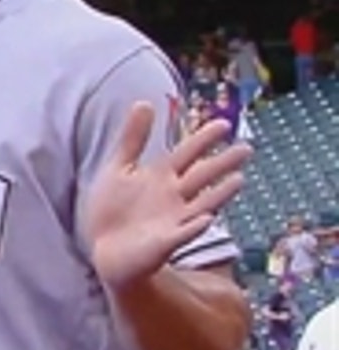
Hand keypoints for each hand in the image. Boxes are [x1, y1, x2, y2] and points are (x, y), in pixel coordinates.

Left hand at [84, 102, 252, 290]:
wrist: (102, 247)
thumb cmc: (113, 208)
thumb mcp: (118, 167)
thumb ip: (132, 138)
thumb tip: (144, 102)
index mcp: (162, 176)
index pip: (187, 153)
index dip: (203, 139)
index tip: (223, 124)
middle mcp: (174, 197)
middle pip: (202, 176)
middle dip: (222, 163)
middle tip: (246, 148)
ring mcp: (172, 220)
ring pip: (201, 204)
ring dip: (219, 194)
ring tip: (238, 180)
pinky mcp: (164, 244)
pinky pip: (181, 235)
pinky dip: (193, 227)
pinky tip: (206, 220)